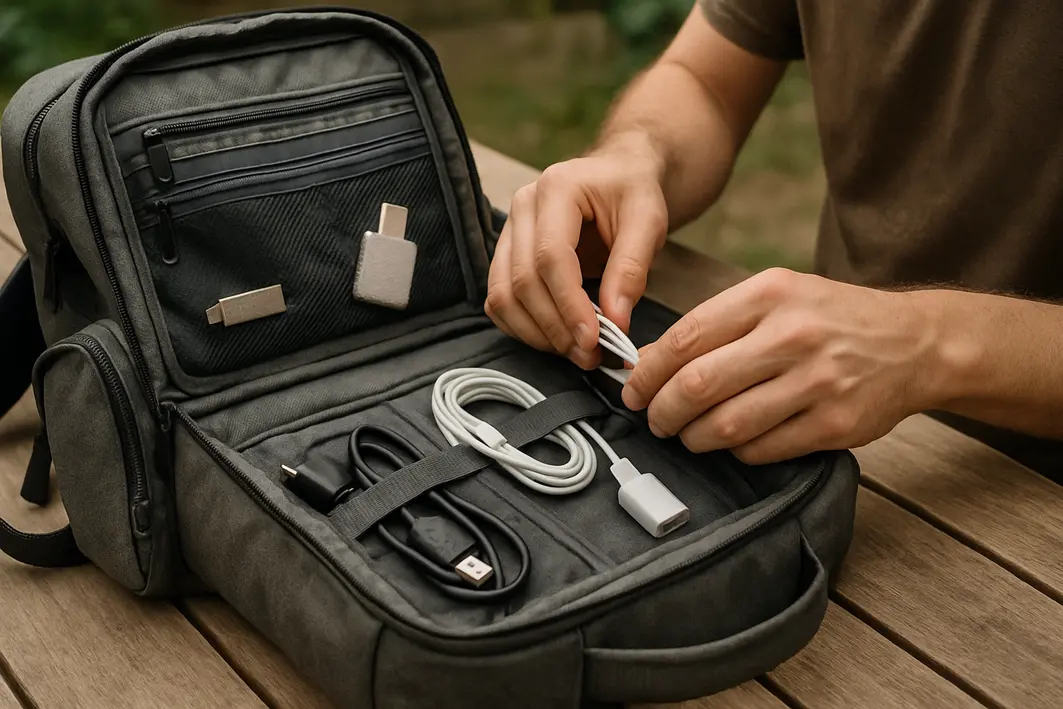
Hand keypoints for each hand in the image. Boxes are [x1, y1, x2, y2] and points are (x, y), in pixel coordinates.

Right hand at [485, 135, 668, 368]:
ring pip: (502, 295)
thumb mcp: (648, 223)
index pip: (550, 256)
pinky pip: (499, 301)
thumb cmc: (634, 194)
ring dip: (536, 333)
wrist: (618, 176)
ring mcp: (508, 231)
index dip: (569, 304)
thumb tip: (616, 321)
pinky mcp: (505, 255)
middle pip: (522, 280)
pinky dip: (522, 328)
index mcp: (557, 188)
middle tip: (589, 356)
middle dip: (555, 326)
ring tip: (576, 353)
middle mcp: (522, 207)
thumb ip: (631, 270)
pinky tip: (555, 340)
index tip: (594, 339)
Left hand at [622, 268, 940, 463]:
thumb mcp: (777, 296)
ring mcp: (818, 382)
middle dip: (662, 411)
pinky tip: (732, 443)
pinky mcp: (835, 425)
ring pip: (727, 425)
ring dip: (694, 437)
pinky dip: (735, 453)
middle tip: (655, 419)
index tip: (633, 389)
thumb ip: (717, 323)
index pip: (687, 337)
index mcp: (771, 294)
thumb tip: (650, 361)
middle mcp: (793, 335)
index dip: (648, 371)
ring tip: (688, 434)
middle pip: (699, 385)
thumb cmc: (831, 318)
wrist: (914, 343)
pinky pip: (762, 450)